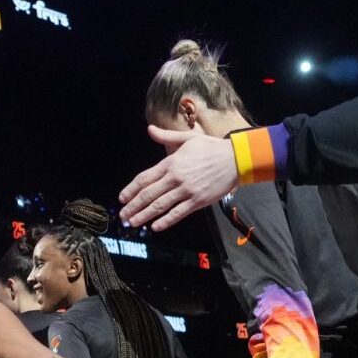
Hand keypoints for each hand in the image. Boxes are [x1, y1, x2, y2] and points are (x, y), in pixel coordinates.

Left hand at [119, 127, 239, 230]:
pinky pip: (178, 213)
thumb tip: (149, 129)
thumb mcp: (187, 138)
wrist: (235, 159)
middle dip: (133, 206)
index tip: (122, 198)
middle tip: (123, 216)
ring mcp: (186, 191)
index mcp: (171, 163)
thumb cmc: (211, 148)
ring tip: (132, 222)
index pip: (144, 178)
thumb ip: (166, 137)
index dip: (131, 189)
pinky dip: (165, 221)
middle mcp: (175, 178)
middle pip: (148, 194)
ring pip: (160, 206)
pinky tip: (155, 227)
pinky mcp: (198, 201)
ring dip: (144, 215)